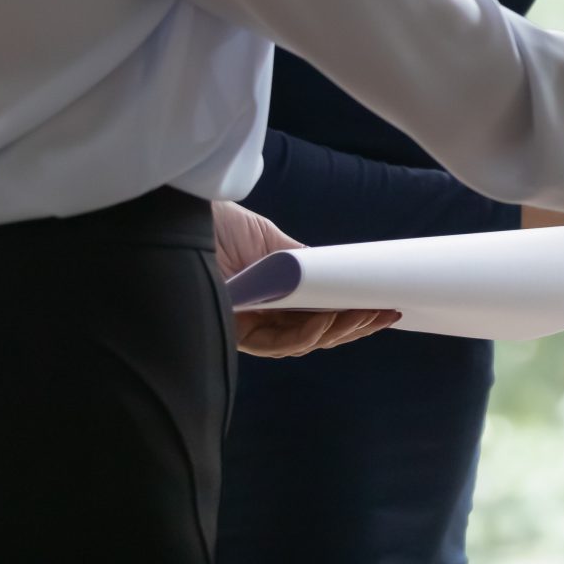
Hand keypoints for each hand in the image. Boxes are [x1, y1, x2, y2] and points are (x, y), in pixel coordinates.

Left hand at [212, 201, 397, 357]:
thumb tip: (336, 274)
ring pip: (299, 344)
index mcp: (270, 296)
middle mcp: (258, 316)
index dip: (350, 316)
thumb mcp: (270, 241)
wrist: (178, 219)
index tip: (382, 307)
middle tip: (385, 313)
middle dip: (353, 327)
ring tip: (365, 315)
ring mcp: (245, 326)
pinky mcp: (230, 331)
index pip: (316, 316)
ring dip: (337, 332)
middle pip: (313, 335)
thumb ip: (299, 262)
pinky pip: (274, 344)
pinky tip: (327, 323)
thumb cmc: (217, 227)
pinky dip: (305, 335)